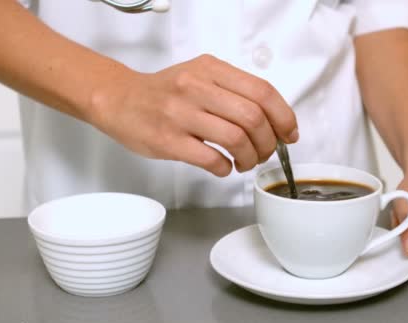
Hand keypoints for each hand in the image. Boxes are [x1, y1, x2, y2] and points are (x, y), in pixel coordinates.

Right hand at [87, 54, 298, 176]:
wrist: (118, 100)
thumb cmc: (164, 92)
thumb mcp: (200, 75)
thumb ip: (233, 91)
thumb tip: (273, 121)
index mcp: (210, 69)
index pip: (262, 91)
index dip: (283, 117)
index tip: (288, 134)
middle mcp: (196, 87)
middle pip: (253, 117)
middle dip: (267, 142)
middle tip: (263, 152)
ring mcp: (180, 114)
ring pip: (235, 139)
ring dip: (249, 158)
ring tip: (244, 162)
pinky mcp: (168, 140)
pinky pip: (210, 159)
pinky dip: (225, 168)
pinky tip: (223, 167)